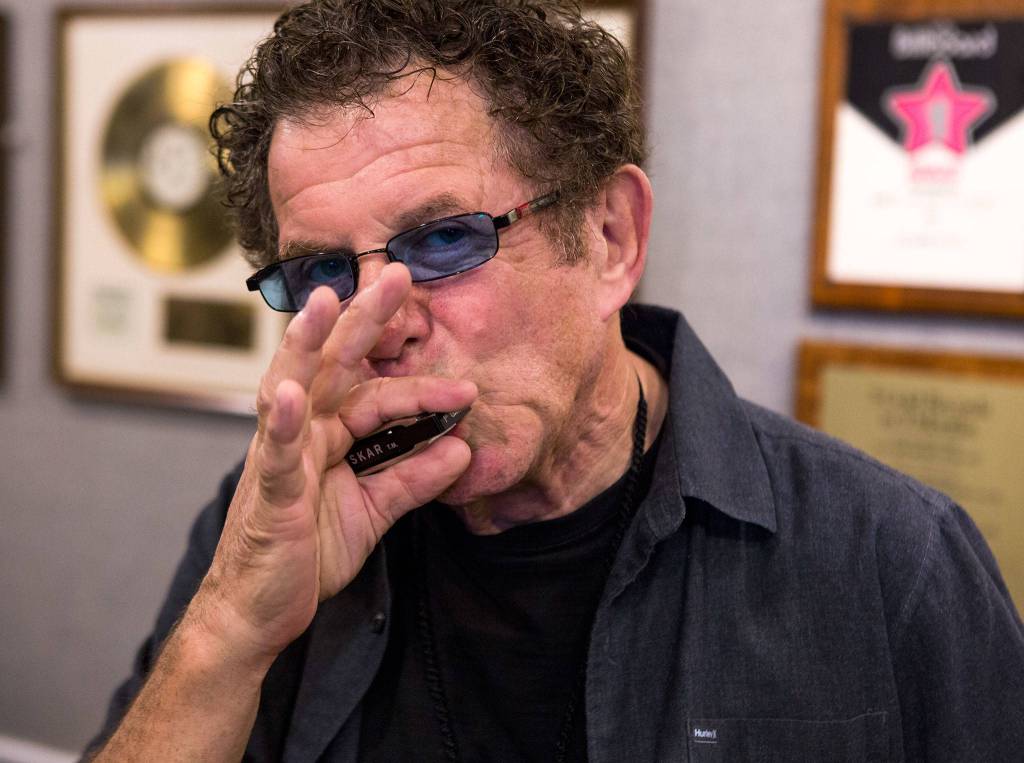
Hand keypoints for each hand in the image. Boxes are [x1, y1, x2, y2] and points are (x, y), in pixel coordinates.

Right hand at [188, 264, 474, 665]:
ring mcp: (280, 456)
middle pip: (333, 364)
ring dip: (307, 343)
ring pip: (292, 387)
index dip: (420, 388)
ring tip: (324, 302)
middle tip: (395, 273)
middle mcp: (302, 432)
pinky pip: (275, 451)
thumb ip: (414, 479)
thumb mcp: (374, 512)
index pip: (376, 395)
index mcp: (327, 434)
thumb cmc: (307, 553)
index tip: (466, 388)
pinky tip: (289, 393)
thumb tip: (461, 450)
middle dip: (362, 317)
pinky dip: (280, 421)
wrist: (261, 610)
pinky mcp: (269, 491)